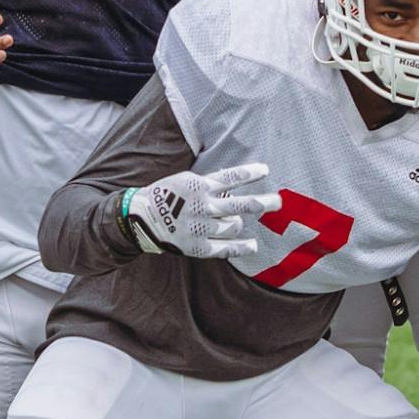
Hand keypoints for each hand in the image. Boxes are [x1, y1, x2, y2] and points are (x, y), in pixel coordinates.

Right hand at [124, 162, 282, 259]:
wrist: (140, 218)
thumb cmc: (167, 196)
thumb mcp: (185, 181)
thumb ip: (209, 182)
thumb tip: (236, 179)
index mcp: (199, 186)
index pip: (230, 177)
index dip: (250, 173)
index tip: (266, 169)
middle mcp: (202, 206)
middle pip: (240, 204)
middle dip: (262, 202)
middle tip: (278, 202)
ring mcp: (200, 227)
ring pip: (233, 226)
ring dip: (239, 223)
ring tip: (238, 222)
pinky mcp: (197, 246)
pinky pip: (225, 248)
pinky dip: (241, 247)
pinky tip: (252, 246)